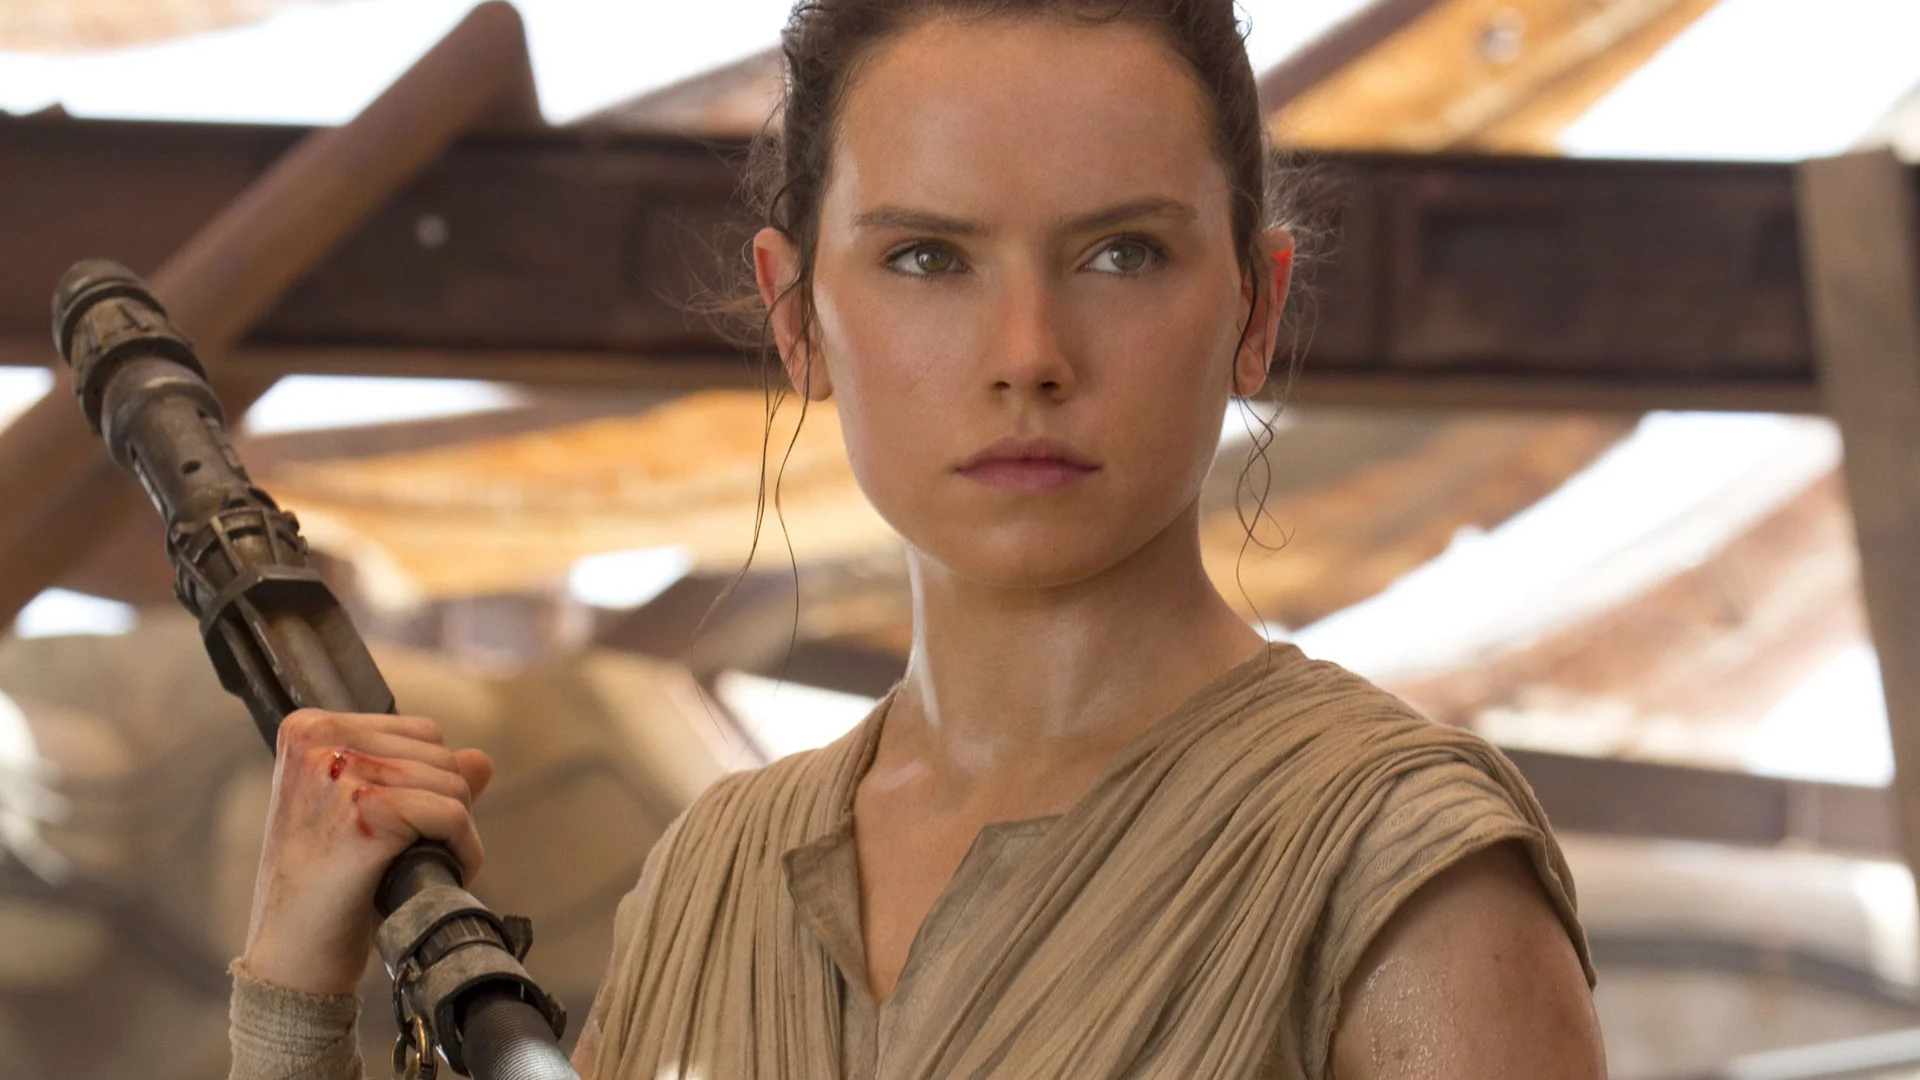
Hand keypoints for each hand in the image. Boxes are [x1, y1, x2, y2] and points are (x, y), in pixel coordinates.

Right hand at [238, 708, 493, 996]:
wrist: (290, 956)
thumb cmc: (325, 887)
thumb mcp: (364, 817)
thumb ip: (419, 779)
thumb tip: (482, 759)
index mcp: (310, 728)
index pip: (417, 732)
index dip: (431, 784)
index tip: (412, 828)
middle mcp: (319, 739)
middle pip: (438, 753)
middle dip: (445, 806)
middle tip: (420, 854)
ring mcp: (340, 770)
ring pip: (452, 782)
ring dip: (457, 832)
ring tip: (426, 867)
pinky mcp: (366, 807)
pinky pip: (452, 814)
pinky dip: (463, 850)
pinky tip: (444, 875)